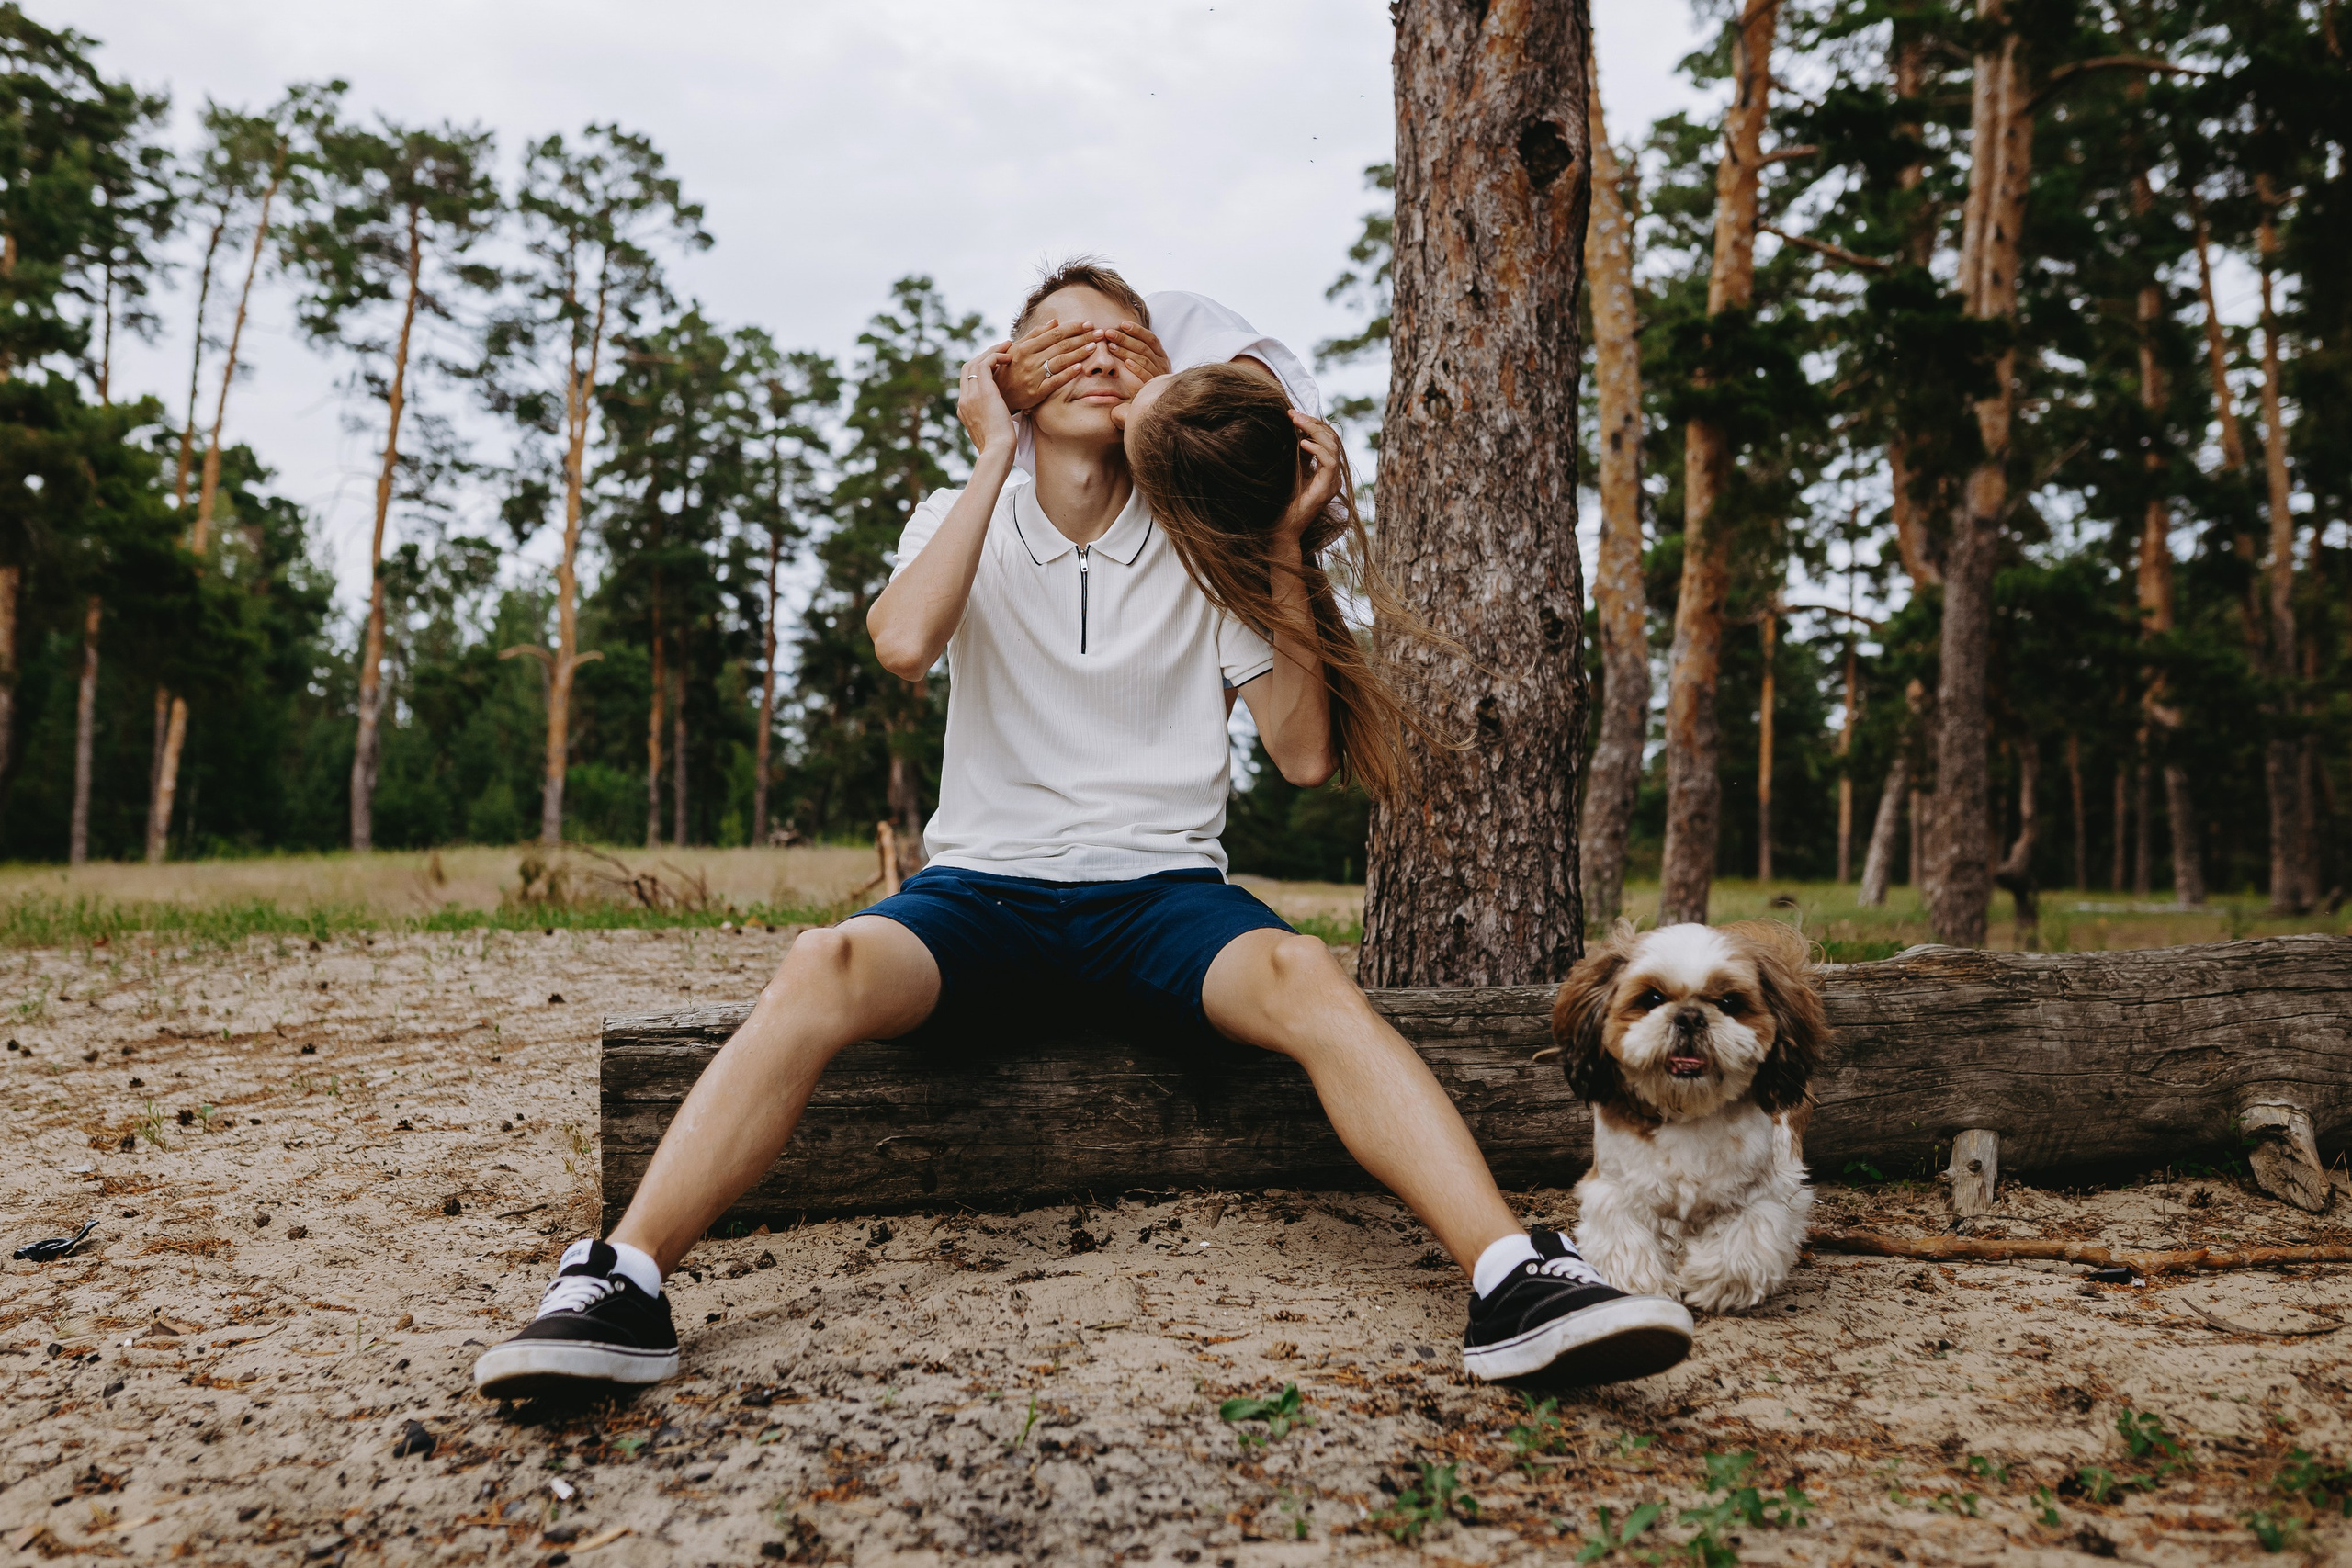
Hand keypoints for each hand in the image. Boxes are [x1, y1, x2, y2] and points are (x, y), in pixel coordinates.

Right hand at [957, 345, 1015, 455]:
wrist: (997, 454)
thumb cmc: (1001, 449)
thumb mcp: (993, 433)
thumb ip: (993, 421)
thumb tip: (1003, 417)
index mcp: (965, 410)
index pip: (968, 381)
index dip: (981, 369)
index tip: (997, 364)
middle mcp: (964, 400)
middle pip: (968, 368)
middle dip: (984, 356)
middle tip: (1002, 349)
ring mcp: (970, 395)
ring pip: (974, 362)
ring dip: (991, 351)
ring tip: (1007, 346)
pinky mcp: (982, 392)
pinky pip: (984, 364)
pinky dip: (995, 356)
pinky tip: (1009, 357)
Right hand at [998, 318, 1096, 410]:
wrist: (998, 396)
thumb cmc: (1008, 369)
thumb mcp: (1016, 349)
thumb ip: (1035, 335)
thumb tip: (1055, 322)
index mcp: (1024, 347)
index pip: (1054, 334)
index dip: (1073, 328)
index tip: (1088, 324)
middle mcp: (1029, 360)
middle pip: (1060, 345)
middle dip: (1082, 337)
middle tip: (1099, 333)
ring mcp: (1033, 377)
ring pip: (1060, 361)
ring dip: (1079, 352)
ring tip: (1094, 346)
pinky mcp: (1036, 392)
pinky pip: (1055, 381)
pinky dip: (1068, 373)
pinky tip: (1081, 367)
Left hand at [1103, 320, 1170, 384]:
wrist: (1159, 402)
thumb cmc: (1150, 378)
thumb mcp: (1149, 363)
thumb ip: (1139, 350)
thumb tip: (1123, 333)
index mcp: (1161, 355)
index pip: (1151, 338)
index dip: (1137, 330)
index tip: (1122, 324)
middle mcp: (1162, 363)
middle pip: (1143, 347)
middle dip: (1125, 339)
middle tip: (1109, 333)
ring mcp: (1159, 374)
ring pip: (1143, 359)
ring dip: (1126, 352)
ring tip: (1111, 346)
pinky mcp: (1154, 386)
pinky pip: (1146, 376)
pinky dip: (1137, 369)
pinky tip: (1126, 363)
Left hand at [1272, 411, 1343, 555]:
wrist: (1282, 528)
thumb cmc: (1283, 501)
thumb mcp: (1292, 470)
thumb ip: (1298, 453)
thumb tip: (1295, 428)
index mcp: (1326, 469)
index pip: (1328, 438)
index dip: (1313, 422)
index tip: (1292, 413)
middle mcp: (1333, 474)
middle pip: (1332, 438)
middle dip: (1313, 422)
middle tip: (1292, 414)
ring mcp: (1332, 482)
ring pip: (1333, 447)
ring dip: (1314, 431)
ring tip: (1297, 423)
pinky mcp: (1327, 489)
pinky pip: (1330, 462)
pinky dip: (1317, 449)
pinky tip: (1303, 443)